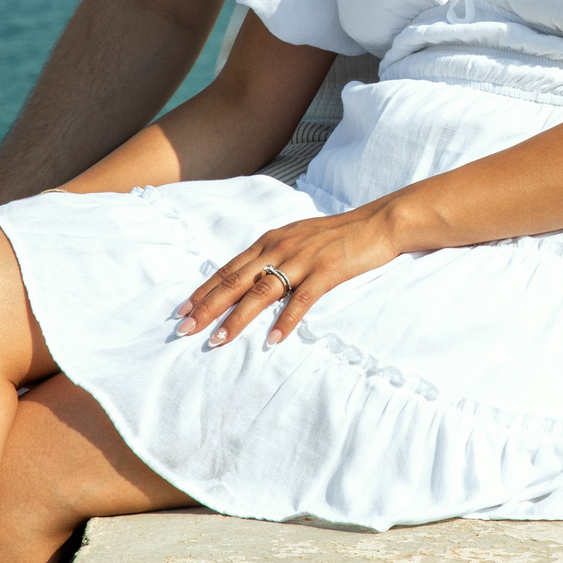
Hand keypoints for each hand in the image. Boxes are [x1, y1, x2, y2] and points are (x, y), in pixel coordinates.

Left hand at [175, 205, 400, 348]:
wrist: (380, 222)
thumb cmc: (339, 234)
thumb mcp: (299, 239)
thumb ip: (275, 256)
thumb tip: (251, 280)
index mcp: (271, 240)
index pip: (228, 268)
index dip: (204, 291)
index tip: (182, 312)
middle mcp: (281, 247)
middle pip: (236, 280)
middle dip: (208, 307)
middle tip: (184, 330)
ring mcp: (304, 258)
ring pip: (262, 292)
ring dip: (238, 318)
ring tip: (218, 340)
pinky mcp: (327, 270)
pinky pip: (301, 299)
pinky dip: (285, 320)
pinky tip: (272, 339)